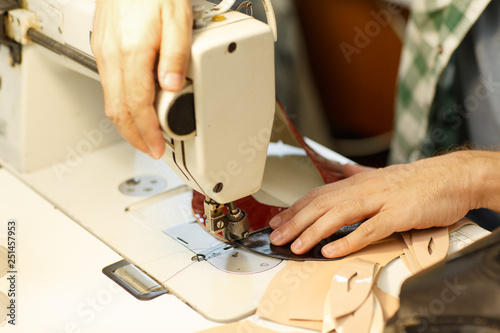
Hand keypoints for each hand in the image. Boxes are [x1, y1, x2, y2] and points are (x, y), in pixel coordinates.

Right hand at [91, 0, 191, 158]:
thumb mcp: (177, 19)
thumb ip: (177, 55)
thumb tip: (173, 86)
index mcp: (132, 52)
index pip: (137, 106)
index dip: (148, 132)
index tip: (158, 147)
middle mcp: (112, 56)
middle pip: (118, 111)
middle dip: (134, 137)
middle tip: (151, 149)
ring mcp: (104, 53)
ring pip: (110, 101)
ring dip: (127, 124)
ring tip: (145, 135)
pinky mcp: (103, 49)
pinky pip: (109, 87)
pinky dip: (121, 106)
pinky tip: (135, 108)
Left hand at [269, 151, 496, 257]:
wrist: (453, 176)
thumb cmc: (418, 180)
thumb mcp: (384, 175)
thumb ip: (361, 174)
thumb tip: (345, 170)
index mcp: (358, 183)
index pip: (318, 195)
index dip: (295, 208)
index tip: (277, 220)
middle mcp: (363, 189)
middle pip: (321, 204)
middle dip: (295, 221)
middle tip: (275, 236)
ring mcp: (380, 200)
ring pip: (338, 215)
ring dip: (313, 231)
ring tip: (295, 246)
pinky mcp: (397, 214)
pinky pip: (368, 229)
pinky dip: (348, 240)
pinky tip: (330, 250)